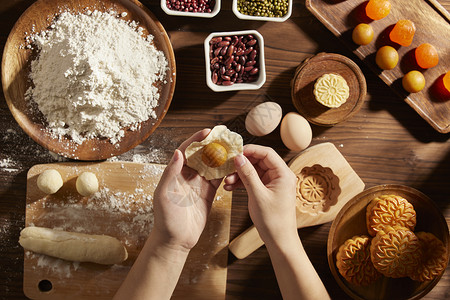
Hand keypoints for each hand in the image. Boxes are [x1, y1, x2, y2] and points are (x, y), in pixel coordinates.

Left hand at [153, 129, 221, 250]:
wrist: (175, 240)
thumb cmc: (165, 219)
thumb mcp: (164, 194)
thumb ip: (170, 173)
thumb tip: (177, 152)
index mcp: (175, 173)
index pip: (186, 151)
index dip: (196, 140)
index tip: (207, 131)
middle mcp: (187, 176)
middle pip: (201, 155)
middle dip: (212, 144)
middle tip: (224, 135)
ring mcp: (199, 184)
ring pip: (212, 165)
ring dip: (221, 156)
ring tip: (233, 147)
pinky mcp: (209, 194)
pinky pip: (219, 179)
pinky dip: (226, 172)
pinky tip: (234, 165)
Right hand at [224, 145, 296, 244]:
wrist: (279, 239)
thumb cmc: (273, 219)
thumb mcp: (257, 195)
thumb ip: (248, 174)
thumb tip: (239, 157)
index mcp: (283, 173)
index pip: (266, 153)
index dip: (250, 150)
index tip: (235, 152)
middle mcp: (280, 176)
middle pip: (259, 161)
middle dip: (242, 164)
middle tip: (228, 166)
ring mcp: (273, 183)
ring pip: (254, 171)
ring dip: (240, 174)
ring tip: (227, 181)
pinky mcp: (267, 190)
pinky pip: (253, 181)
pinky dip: (242, 182)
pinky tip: (230, 187)